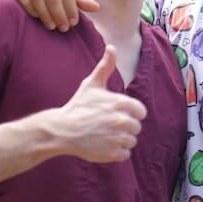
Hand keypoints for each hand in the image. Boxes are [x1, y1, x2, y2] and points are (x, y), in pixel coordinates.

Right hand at [45, 45, 146, 162]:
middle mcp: (122, 121)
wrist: (62, 130)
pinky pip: (125, 154)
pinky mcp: (112, 154)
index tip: (117, 113)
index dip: (130, 113)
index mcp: (121, 104)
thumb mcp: (92, 84)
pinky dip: (117, 152)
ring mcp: (117, 139)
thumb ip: (106, 66)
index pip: (140, 112)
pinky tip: (104, 145)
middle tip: (108, 125)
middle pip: (136, 127)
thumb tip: (112, 46)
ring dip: (122, 140)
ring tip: (105, 135)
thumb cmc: (78, 106)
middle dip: (125, 126)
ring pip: (131, 141)